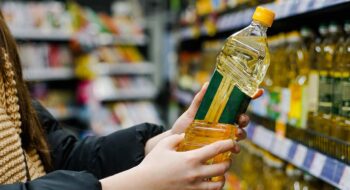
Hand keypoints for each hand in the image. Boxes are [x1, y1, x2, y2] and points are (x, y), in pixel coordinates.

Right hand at [139, 134, 233, 189]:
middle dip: (228, 162)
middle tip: (226, 158)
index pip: (216, 150)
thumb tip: (185, 136)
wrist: (144, 184)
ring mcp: (194, 186)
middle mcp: (196, 173)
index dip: (227, 144)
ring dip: (222, 177)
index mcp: (191, 158)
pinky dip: (213, 188)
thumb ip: (177, 138)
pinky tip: (210, 183)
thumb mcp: (164, 145)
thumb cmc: (153, 163)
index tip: (232, 142)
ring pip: (219, 184)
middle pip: (222, 168)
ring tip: (220, 173)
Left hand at [145, 84, 262, 154]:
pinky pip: (233, 149)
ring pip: (241, 134)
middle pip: (243, 119)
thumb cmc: (184, 127)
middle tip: (241, 118)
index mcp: (221, 112)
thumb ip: (199, 100)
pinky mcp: (221, 149)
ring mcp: (224, 136)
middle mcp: (225, 124)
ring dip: (242, 133)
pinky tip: (233, 149)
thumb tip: (207, 84)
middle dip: (245, 118)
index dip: (251, 96)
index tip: (259, 91)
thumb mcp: (191, 112)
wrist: (175, 144)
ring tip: (236, 134)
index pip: (238, 104)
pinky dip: (235, 149)